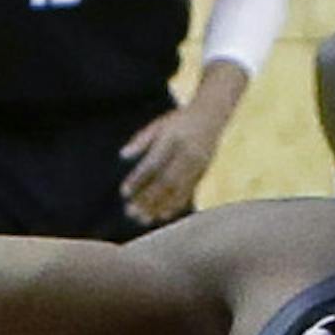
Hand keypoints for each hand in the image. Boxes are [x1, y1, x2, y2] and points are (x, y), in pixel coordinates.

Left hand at [120, 101, 220, 226]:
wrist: (212, 115)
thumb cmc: (179, 120)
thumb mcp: (159, 124)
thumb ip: (141, 139)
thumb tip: (122, 156)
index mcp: (172, 139)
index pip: (152, 164)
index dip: (138, 179)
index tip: (124, 193)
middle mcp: (186, 154)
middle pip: (164, 182)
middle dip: (147, 199)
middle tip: (130, 212)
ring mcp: (196, 165)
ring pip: (177, 190)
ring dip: (160, 206)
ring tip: (144, 219)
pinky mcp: (203, 172)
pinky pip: (188, 192)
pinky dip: (175, 205)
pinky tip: (163, 214)